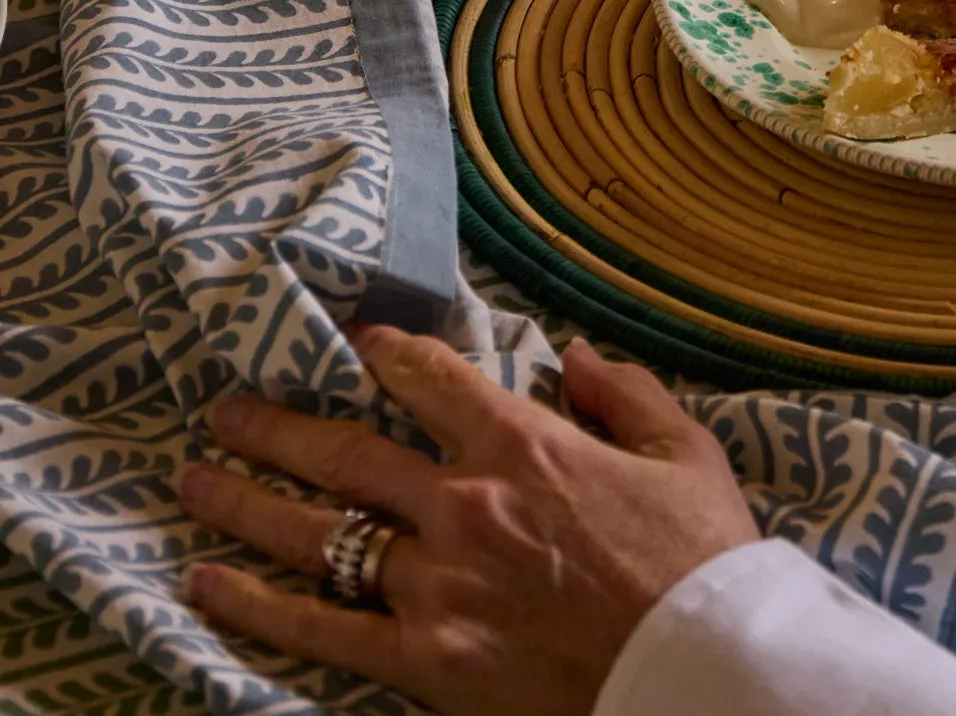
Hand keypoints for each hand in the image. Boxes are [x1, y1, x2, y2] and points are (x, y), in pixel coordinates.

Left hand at [180, 325, 757, 715]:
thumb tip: (575, 353)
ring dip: (249, 503)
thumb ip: (625, 392)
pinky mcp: (424, 659)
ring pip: (319, 534)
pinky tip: (209, 585)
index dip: (386, 352)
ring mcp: (436, 584)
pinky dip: (258, 608)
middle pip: (348, 453)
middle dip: (280, 427)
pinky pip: (323, 629)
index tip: (352, 342)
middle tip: (227, 409)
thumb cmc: (699, 562)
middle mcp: (464, 504)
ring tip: (196, 482)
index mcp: (524, 445)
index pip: (431, 379)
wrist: (697, 673)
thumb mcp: (684, 452)